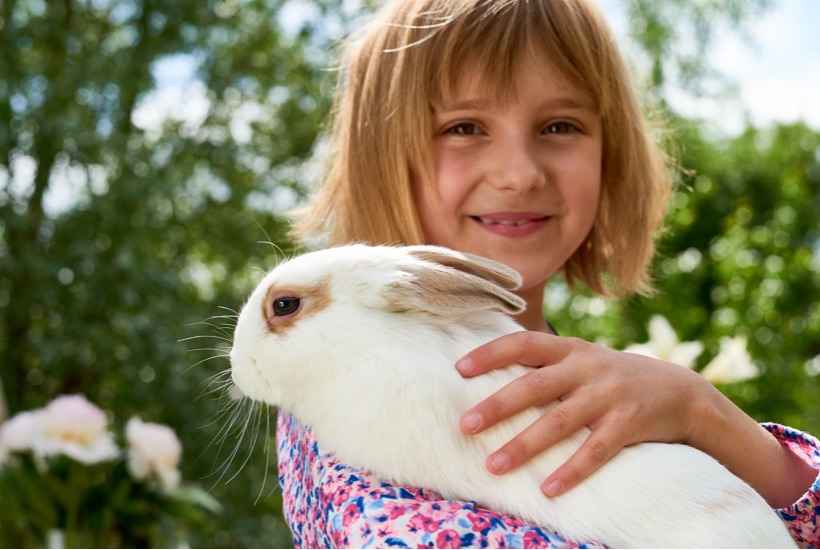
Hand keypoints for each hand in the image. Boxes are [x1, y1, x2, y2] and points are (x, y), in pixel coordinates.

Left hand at [455, 331, 715, 496]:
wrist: (681, 392)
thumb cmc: (613, 378)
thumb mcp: (583, 360)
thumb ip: (547, 365)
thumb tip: (491, 376)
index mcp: (571, 349)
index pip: (525, 342)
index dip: (492, 353)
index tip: (459, 369)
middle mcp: (587, 367)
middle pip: (535, 386)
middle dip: (497, 406)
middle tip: (464, 425)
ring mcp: (609, 395)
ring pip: (560, 421)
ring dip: (524, 445)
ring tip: (494, 466)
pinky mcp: (630, 423)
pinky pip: (596, 450)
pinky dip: (571, 470)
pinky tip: (548, 489)